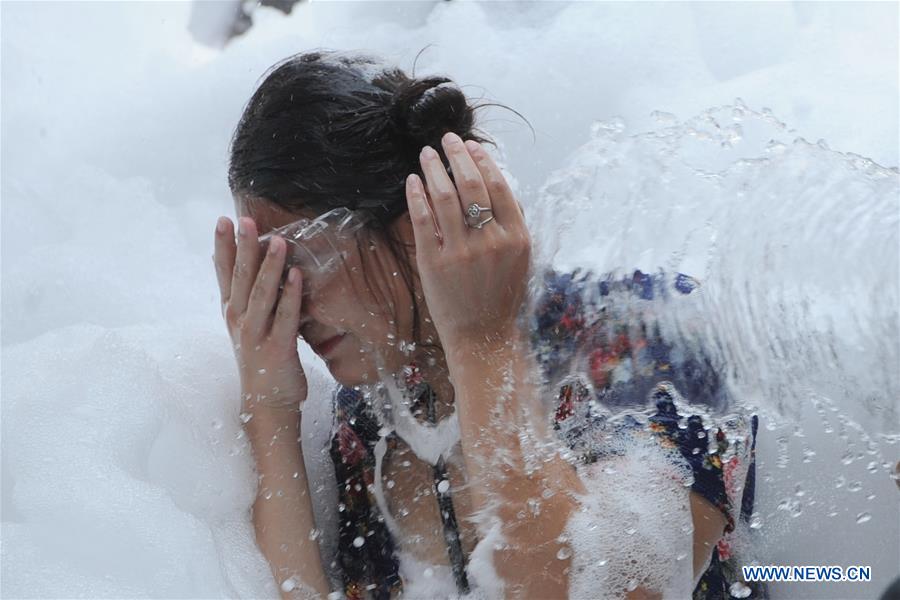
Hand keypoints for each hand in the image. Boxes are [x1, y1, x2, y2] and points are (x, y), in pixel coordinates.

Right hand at [213, 216, 307, 416]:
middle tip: (243, 219)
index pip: (224, 274)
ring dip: (269, 266)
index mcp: (232, 312)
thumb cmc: (262, 360)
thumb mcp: (250, 325)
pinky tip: (296, 275)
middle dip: (242, 247)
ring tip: (277, 240)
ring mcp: (256, 335)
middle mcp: (239, 321)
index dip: (223, 247)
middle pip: (240, 278)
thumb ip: (252, 298)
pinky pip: (285, 317)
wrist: (267, 404)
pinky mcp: (277, 349)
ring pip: (261, 294)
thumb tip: (256, 266)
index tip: (223, 220)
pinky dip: (290, 296)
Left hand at [404, 132, 530, 350]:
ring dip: (435, 168)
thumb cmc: (500, 297)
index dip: (484, 161)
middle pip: (472, 184)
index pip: (499, 187)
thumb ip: (510, 224)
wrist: (482, 336)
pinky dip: (417, 195)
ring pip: (446, 196)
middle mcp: (491, 242)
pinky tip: (413, 180)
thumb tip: (494, 185)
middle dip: (458, 155)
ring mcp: (461, 252)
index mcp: (516, 238)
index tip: (472, 146)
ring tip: (427, 154)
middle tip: (448, 139)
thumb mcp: (518, 259)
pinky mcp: (435, 263)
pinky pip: (424, 219)